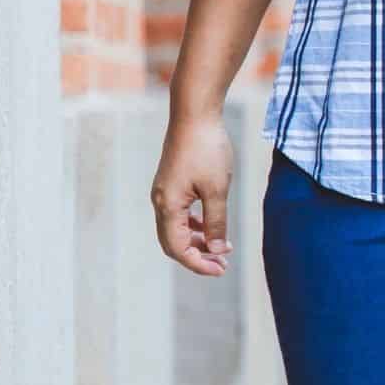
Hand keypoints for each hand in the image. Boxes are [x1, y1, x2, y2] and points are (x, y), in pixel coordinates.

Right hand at [151, 111, 235, 276]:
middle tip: (222, 265)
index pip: (178, 249)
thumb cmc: (207, 149)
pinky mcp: (172, 183)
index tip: (221, 270)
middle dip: (197, 257)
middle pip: (173, 243)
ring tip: (223, 248)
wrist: (195, 114)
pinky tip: (213, 227)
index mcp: (168, 206)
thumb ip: (217, 222)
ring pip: (177, 229)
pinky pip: (180, 214)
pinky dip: (196, 225)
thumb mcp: (217, 188)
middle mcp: (160, 202)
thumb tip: (217, 250)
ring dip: (198, 241)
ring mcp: (165, 192)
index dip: (198, 264)